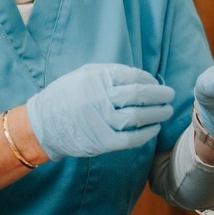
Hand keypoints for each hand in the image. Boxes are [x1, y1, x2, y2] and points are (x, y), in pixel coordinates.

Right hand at [26, 63, 174, 159]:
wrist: (43, 124)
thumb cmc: (66, 96)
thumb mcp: (84, 74)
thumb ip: (110, 72)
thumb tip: (141, 76)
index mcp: (97, 78)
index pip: (133, 76)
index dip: (150, 80)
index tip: (157, 84)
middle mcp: (100, 98)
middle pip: (139, 94)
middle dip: (160, 95)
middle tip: (170, 96)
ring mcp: (101, 120)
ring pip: (137, 116)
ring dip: (157, 114)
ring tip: (166, 112)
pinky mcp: (102, 141)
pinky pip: (131, 138)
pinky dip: (146, 134)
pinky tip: (154, 129)